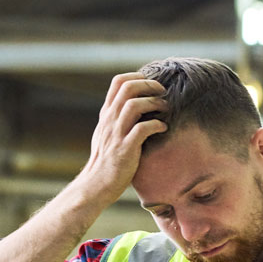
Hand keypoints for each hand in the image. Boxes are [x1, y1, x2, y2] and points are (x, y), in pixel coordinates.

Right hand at [81, 74, 167, 204]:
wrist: (96, 184)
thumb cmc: (106, 160)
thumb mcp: (106, 133)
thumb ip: (117, 118)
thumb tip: (136, 104)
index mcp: (106, 114)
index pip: (118, 82)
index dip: (138, 77)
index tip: (151, 85)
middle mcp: (109, 120)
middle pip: (128, 88)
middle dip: (150, 85)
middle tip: (163, 93)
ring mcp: (116, 134)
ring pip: (135, 105)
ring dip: (155, 103)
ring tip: (165, 109)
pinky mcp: (125, 149)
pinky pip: (143, 128)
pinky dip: (157, 125)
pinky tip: (163, 129)